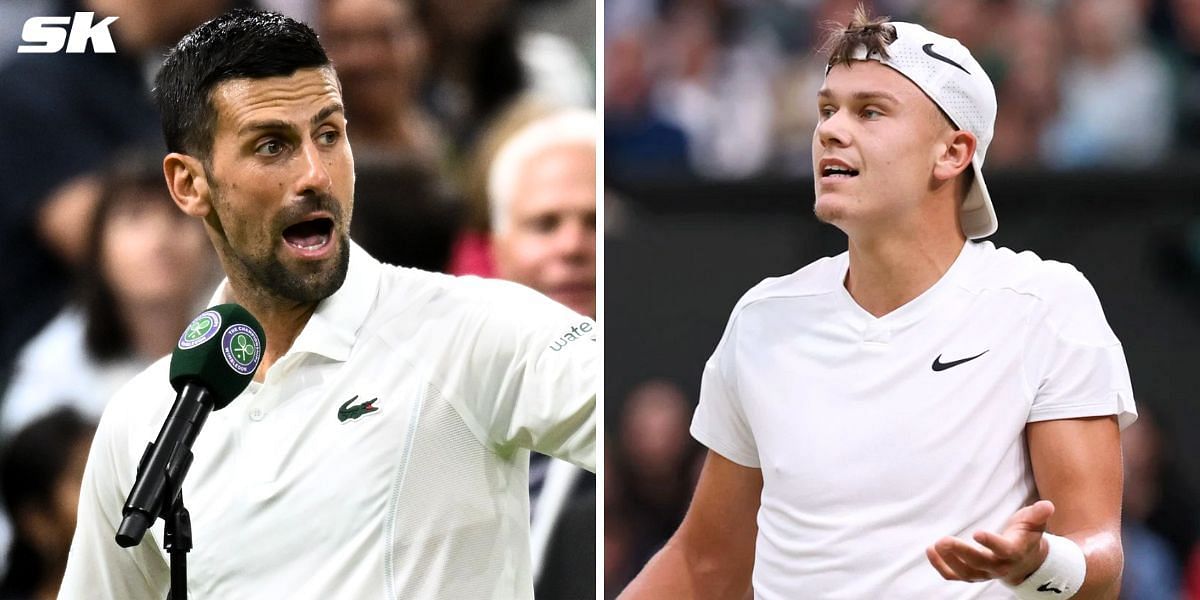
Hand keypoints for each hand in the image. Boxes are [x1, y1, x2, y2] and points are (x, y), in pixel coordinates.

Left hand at [926, 500, 1054, 584]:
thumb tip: (1047, 506)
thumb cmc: (1026, 537)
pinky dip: (941, 567)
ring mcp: (984, 573)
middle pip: (979, 563)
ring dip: (948, 561)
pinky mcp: (972, 575)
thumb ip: (1038, 515)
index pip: (1003, 550)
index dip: (991, 543)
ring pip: (965, 573)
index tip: (977, 533)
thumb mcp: (1034, 524)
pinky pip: (955, 576)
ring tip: (935, 545)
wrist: (1024, 562)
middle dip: (961, 552)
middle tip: (944, 540)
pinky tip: (930, 552)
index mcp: (1013, 552)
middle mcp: (999, 566)